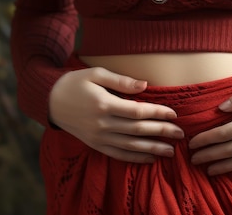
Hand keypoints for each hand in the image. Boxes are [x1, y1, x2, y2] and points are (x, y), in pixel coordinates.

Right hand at [49, 67, 184, 162]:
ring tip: (171, 151)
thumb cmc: (75, 82)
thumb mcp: (96, 73)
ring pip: (130, 146)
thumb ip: (121, 81)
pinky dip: (135, 158)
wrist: (50, 100)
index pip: (137, 111)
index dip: (158, 113)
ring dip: (152, 149)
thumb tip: (145, 85)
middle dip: (161, 132)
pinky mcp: (95, 144)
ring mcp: (98, 137)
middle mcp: (102, 123)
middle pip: (138, 130)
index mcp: (104, 104)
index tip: (174, 113)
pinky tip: (150, 158)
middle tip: (180, 134)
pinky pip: (118, 154)